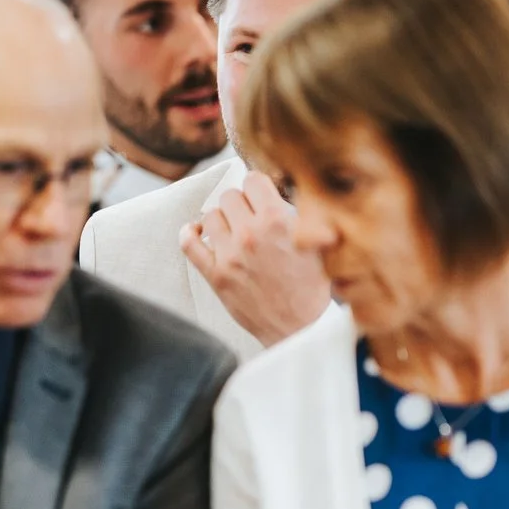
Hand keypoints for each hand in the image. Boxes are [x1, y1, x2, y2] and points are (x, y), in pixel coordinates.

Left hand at [180, 174, 330, 347]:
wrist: (301, 328)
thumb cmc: (313, 287)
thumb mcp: (319, 244)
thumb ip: (301, 215)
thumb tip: (285, 192)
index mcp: (277, 221)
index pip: (253, 180)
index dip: (259, 187)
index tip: (262, 197)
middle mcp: (250, 234)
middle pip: (230, 196)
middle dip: (241, 204)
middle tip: (251, 218)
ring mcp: (229, 255)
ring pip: (211, 216)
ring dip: (222, 220)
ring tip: (234, 231)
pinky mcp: (216, 276)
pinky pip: (189, 243)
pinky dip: (190, 233)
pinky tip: (199, 232)